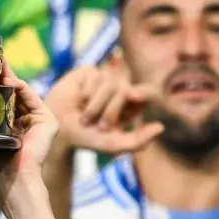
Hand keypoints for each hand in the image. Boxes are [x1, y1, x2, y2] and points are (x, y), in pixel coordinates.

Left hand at [0, 64, 56, 200]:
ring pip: (20, 90)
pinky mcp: (48, 121)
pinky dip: (20, 87)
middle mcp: (23, 119)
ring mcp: (36, 120)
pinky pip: (32, 97)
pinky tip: (7, 80)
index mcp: (8, 124)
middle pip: (10, 90)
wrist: (10, 182)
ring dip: (8, 75)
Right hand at [46, 65, 163, 157]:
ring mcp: (104, 79)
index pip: (148, 92)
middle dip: (112, 110)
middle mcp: (120, 90)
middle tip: (101, 126)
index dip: (144, 91)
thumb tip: (161, 127)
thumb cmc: (86, 139)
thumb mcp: (114, 145)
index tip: (133, 95)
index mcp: (131, 106)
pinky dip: (87, 93)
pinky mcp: (89, 73)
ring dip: (97, 105)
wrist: (57, 130)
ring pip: (110, 83)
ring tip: (85, 116)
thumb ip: (138, 141)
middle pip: (126, 90)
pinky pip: (95, 77)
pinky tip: (79, 101)